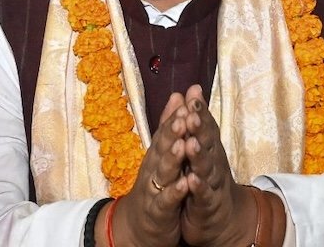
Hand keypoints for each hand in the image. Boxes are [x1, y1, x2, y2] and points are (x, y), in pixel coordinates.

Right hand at [105, 93, 190, 246]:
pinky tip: (185, 184)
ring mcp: (154, 190)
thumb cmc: (154, 187)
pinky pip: (166, 201)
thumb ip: (169, 127)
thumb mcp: (161, 155)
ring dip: (173, 158)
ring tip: (183, 144)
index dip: (175, 116)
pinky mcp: (158, 211)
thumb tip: (177, 95)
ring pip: (163, 172)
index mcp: (157, 155)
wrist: (138, 226)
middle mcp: (153, 169)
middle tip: (184, 115)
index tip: (186, 100)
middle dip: (173, 132)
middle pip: (162, 147)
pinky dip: (175, 192)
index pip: (165, 132)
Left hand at [179, 85, 253, 246]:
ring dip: (198, 155)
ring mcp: (212, 182)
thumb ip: (194, 119)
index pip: (205, 125)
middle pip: (207, 142)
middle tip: (193, 112)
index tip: (193, 93)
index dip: (199, 110)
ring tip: (191, 143)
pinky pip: (202, 194)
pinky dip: (198, 187)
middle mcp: (214, 161)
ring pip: (205, 167)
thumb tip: (192, 88)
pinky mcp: (207, 204)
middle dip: (200, 127)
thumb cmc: (207, 178)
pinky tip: (191, 180)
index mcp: (209, 147)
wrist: (221, 218)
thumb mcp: (200, 147)